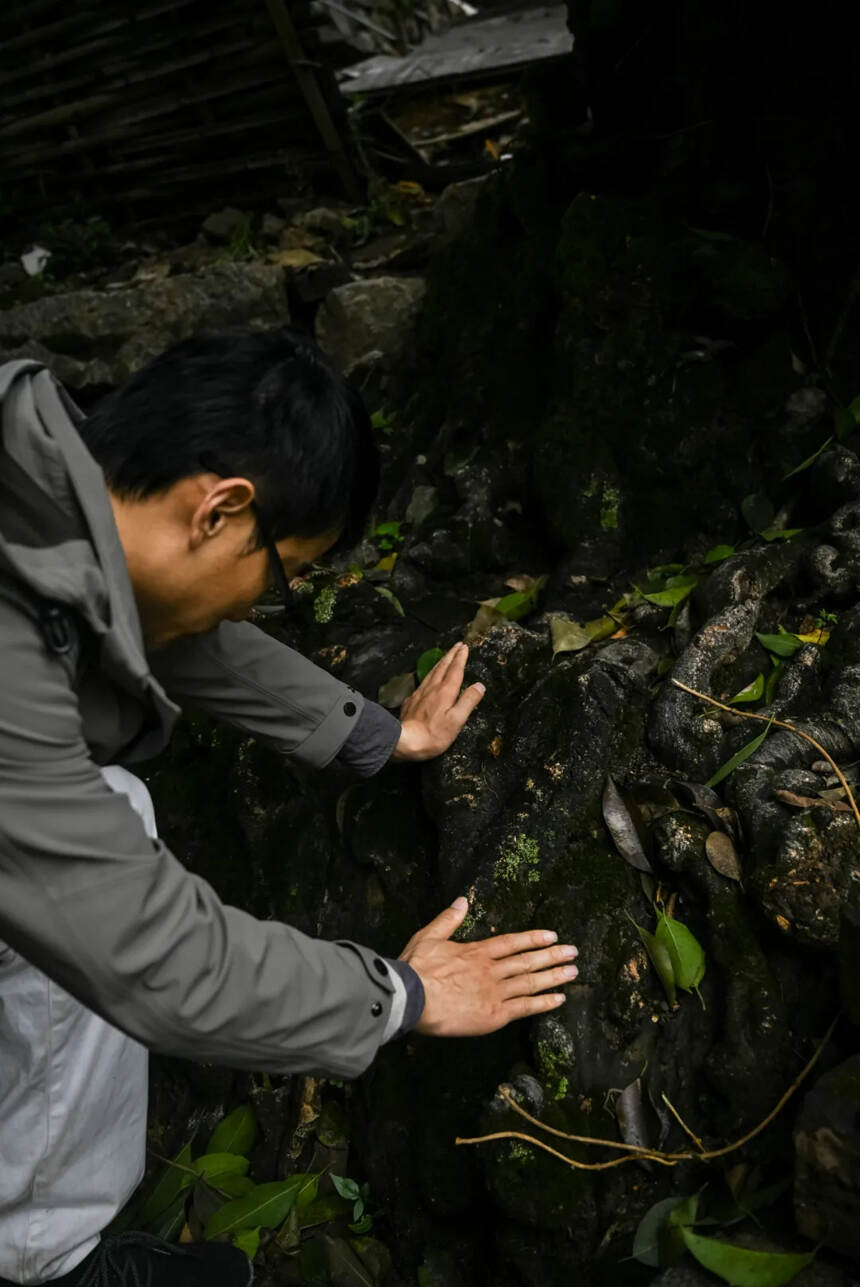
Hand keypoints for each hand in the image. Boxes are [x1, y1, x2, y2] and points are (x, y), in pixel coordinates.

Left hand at [392, 643, 484, 761]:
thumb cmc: (434, 734)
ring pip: (431, 672)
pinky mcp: (411, 701)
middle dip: (451, 655)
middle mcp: (432, 688)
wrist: (405, 742)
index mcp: (445, 692)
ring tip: (446, 656)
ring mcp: (419, 693)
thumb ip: (468, 701)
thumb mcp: (457, 720)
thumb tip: (480, 685)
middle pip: (442, 667)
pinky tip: (429, 678)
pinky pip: (423, 682)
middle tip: (457, 645)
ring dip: (440, 662)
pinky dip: (429, 675)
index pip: (455, 670)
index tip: (465, 647)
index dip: (460, 658)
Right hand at [399, 897, 578, 1036]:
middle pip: (527, 961)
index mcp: (476, 952)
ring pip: (530, 982)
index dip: (533, 939)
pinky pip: (525, 1007)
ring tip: (573, 972)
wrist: (412, 998)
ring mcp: (495, 992)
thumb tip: (462, 900)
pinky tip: (558, 999)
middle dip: (552, 956)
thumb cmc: (417, 969)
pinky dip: (543, 1003)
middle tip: (573, 952)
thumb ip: (448, 919)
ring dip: (554, 976)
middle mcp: (491, 970)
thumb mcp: (429, 936)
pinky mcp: (494, 1015)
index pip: (511, 942)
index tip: (552, 936)